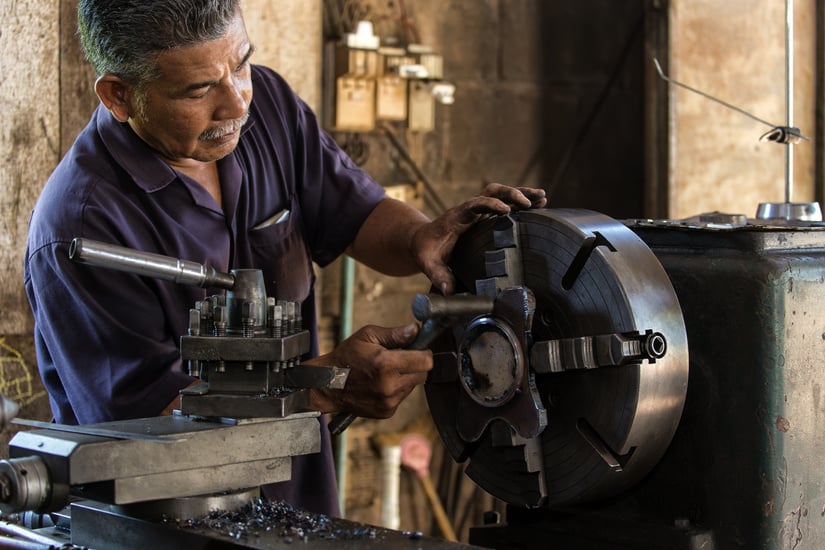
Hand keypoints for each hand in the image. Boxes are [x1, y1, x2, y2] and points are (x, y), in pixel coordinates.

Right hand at [307, 323, 431, 417]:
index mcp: (386, 365)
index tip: (418, 349)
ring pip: (413, 386)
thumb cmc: (346, 358)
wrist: (327, 385)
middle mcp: (390, 386)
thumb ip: (395, 334)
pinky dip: (396, 389)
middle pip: (423, 374)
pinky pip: (402, 397)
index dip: (424, 352)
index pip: (425, 361)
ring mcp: (389, 402)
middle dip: (415, 365)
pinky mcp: (386, 411)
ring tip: (385, 372)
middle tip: (398, 359)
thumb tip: (416, 330)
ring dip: (405, 377)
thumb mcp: (367, 336)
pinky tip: (380, 383)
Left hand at [412, 183, 545, 294]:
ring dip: (521, 193)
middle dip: (511, 194)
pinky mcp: (485, 215)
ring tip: (542, 198)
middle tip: (529, 203)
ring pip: (500, 193)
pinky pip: (504, 202)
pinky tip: (539, 205)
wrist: (422, 240)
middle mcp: (470, 209)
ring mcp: (478, 210)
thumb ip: (438, 275)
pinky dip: (521, 201)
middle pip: (491, 192)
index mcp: (457, 217)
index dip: (490, 205)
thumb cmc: (426, 250)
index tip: (506, 210)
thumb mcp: (428, 263)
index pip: (475, 204)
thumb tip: (448, 291)